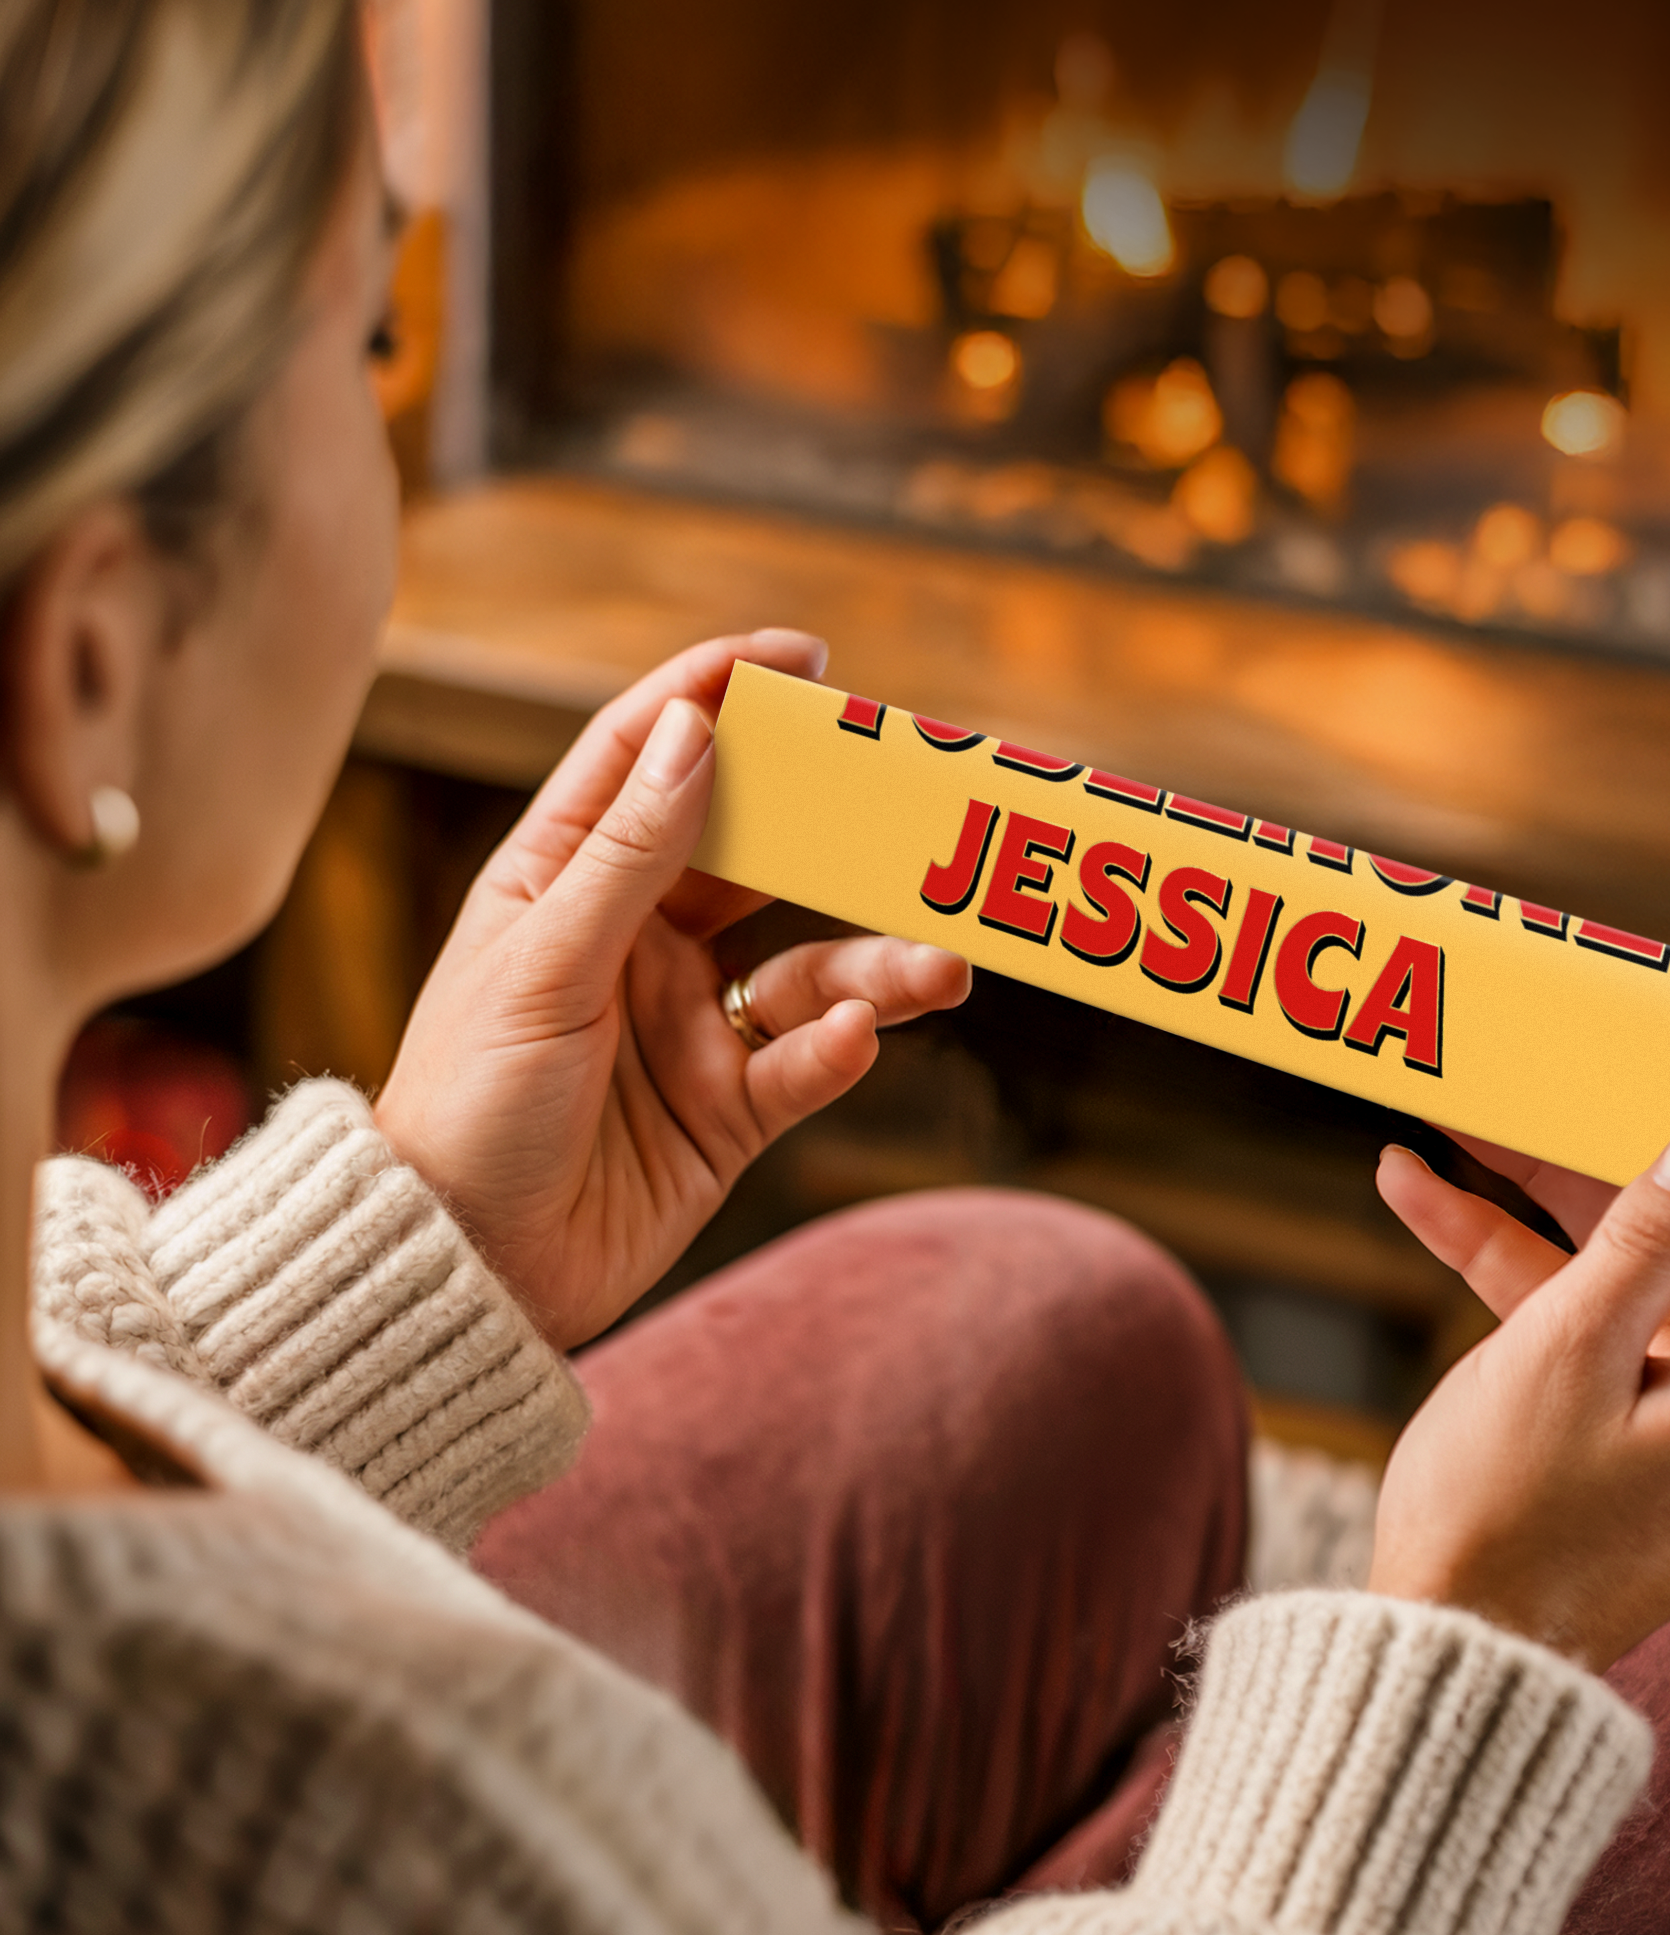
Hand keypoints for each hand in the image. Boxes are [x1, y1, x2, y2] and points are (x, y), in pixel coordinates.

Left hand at [374, 631, 970, 1349]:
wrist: (461, 1273)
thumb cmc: (465, 1108)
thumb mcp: (543, 965)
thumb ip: (630, 853)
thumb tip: (695, 727)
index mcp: (566, 881)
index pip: (648, 757)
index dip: (719, 695)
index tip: (803, 661)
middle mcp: (637, 940)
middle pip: (758, 855)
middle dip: (836, 830)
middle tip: (917, 802)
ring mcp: (689, 1024)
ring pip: (808, 968)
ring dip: (877, 964)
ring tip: (941, 964)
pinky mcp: (728, 1110)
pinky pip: (804, 1065)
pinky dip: (839, 1051)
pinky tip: (858, 1044)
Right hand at [1366, 1012, 1669, 1670]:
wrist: (1450, 1657)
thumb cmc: (1508, 1524)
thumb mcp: (1567, 1355)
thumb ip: (1648, 1233)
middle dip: (1649, 1132)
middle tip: (1607, 1046)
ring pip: (1662, 1259)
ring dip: (1560, 1191)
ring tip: (1468, 1113)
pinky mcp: (1656, 1424)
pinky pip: (1610, 1312)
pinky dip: (1526, 1259)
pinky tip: (1419, 1192)